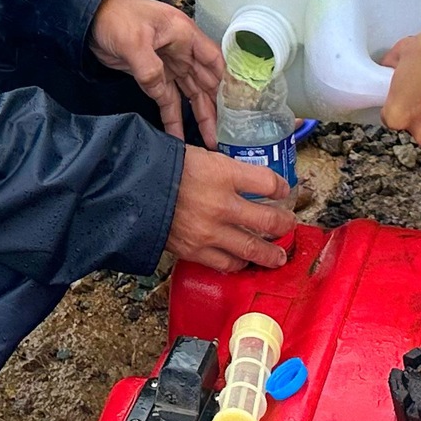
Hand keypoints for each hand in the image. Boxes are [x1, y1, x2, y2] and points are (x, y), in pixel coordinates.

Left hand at [90, 0, 222, 143]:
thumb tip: (161, 93)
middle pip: (205, 82)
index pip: (214, 61)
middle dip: (215, 107)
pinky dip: (173, 116)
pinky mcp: (151, 75)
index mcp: (184, 35)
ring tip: (209, 142)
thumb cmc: (116, 17)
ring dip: (199, 116)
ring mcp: (167, 64)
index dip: (226, 83)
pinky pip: (167, 99)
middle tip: (224, 135)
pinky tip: (177, 134)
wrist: (90, 16)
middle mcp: (181, 50)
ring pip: (189, 93)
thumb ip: (149, 68)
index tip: (236, 108)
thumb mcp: (133, 40)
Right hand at [165, 148, 295, 271]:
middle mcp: (222, 205)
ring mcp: (210, 232)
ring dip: (269, 254)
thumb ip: (227, 171)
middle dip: (284, 225)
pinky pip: (226, 264)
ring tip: (277, 256)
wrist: (132, 191)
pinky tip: (244, 261)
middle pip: (268, 221)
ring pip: (252, 249)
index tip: (284, 190)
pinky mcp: (196, 251)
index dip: (281, 187)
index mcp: (224, 174)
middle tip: (289, 225)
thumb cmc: (165, 168)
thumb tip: (247, 179)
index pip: (268, 182)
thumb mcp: (202, 156)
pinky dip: (239, 264)